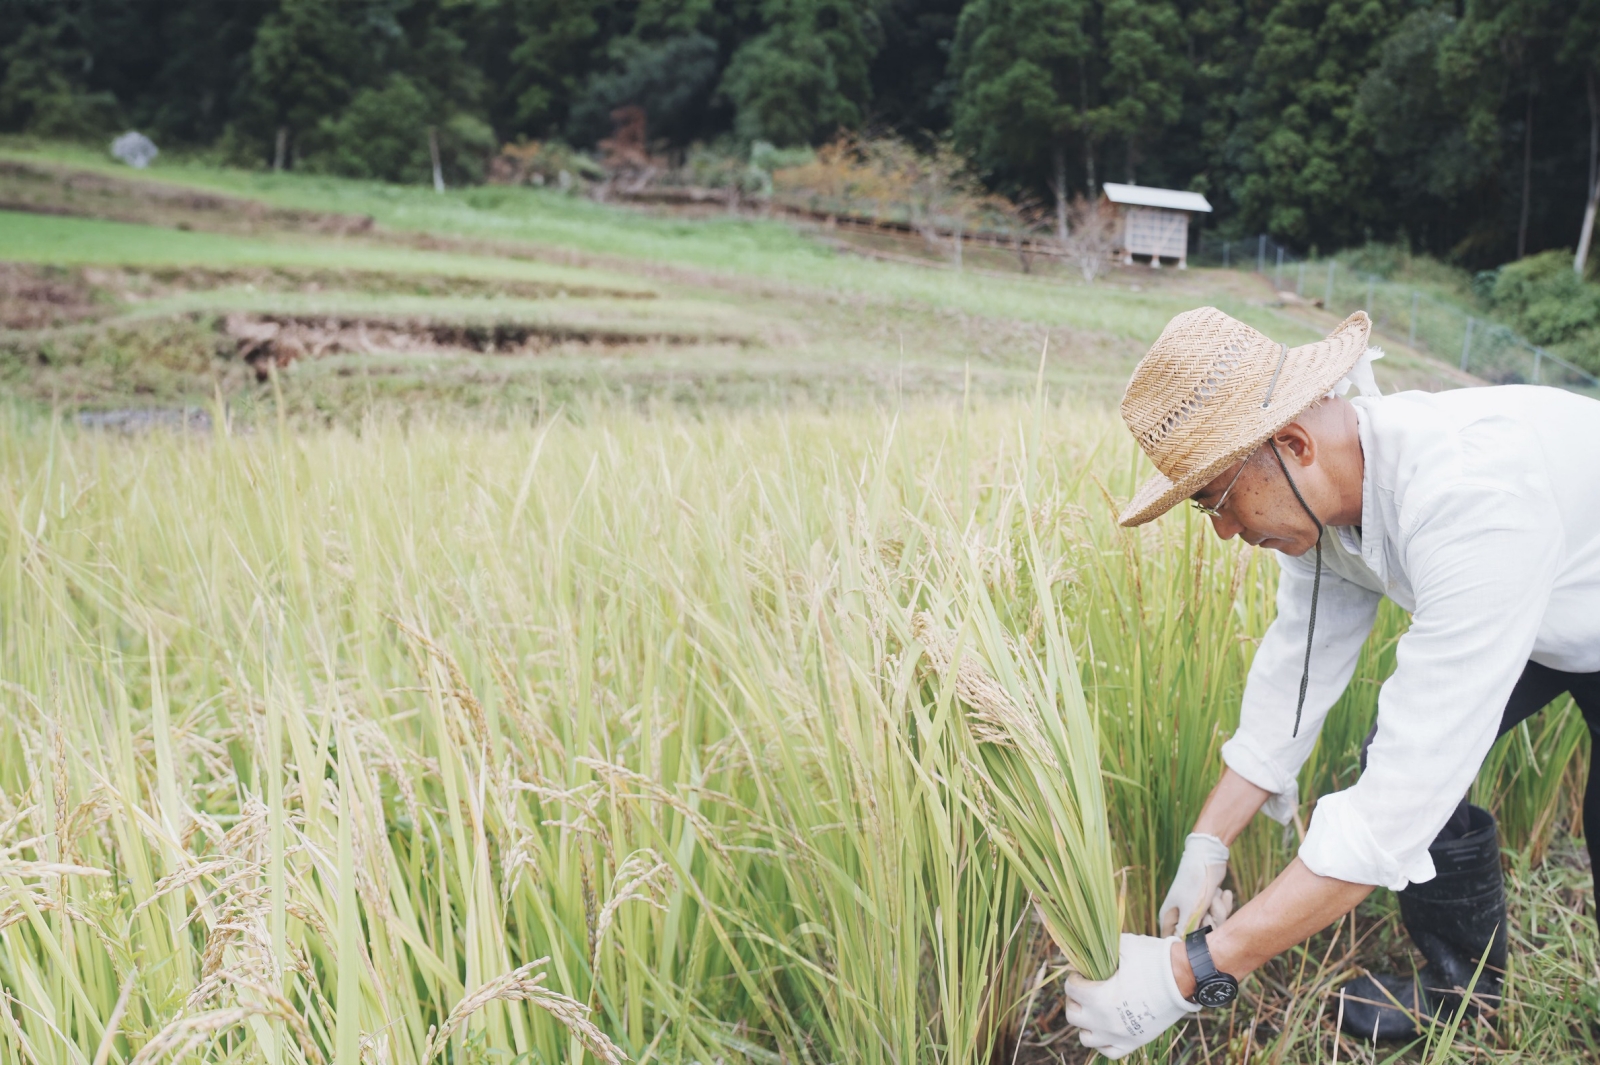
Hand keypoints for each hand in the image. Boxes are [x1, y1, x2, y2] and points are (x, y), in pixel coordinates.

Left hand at [1064, 933, 1198, 1059]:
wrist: (1184, 978)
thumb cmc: (1154, 960)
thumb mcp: (1123, 947)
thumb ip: (1101, 949)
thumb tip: (1087, 947)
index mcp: (1099, 999)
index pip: (1070, 990)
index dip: (1074, 977)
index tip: (1082, 971)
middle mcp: (1106, 1023)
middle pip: (1073, 1015)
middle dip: (1075, 999)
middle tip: (1085, 988)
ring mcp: (1120, 1036)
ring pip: (1086, 1038)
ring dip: (1085, 1023)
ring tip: (1093, 1008)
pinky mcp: (1134, 1043)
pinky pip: (1108, 1052)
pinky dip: (1102, 1041)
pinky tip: (1106, 1027)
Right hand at [1158, 832, 1232, 937]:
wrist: (1208, 857)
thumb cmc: (1194, 882)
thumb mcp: (1190, 909)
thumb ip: (1186, 931)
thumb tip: (1181, 947)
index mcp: (1169, 917)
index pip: (1173, 941)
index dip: (1186, 944)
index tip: (1198, 937)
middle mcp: (1182, 916)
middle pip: (1198, 936)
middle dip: (1210, 924)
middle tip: (1208, 911)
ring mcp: (1197, 910)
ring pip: (1213, 925)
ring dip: (1219, 911)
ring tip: (1214, 896)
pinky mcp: (1210, 905)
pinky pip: (1221, 915)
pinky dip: (1223, 903)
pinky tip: (1221, 892)